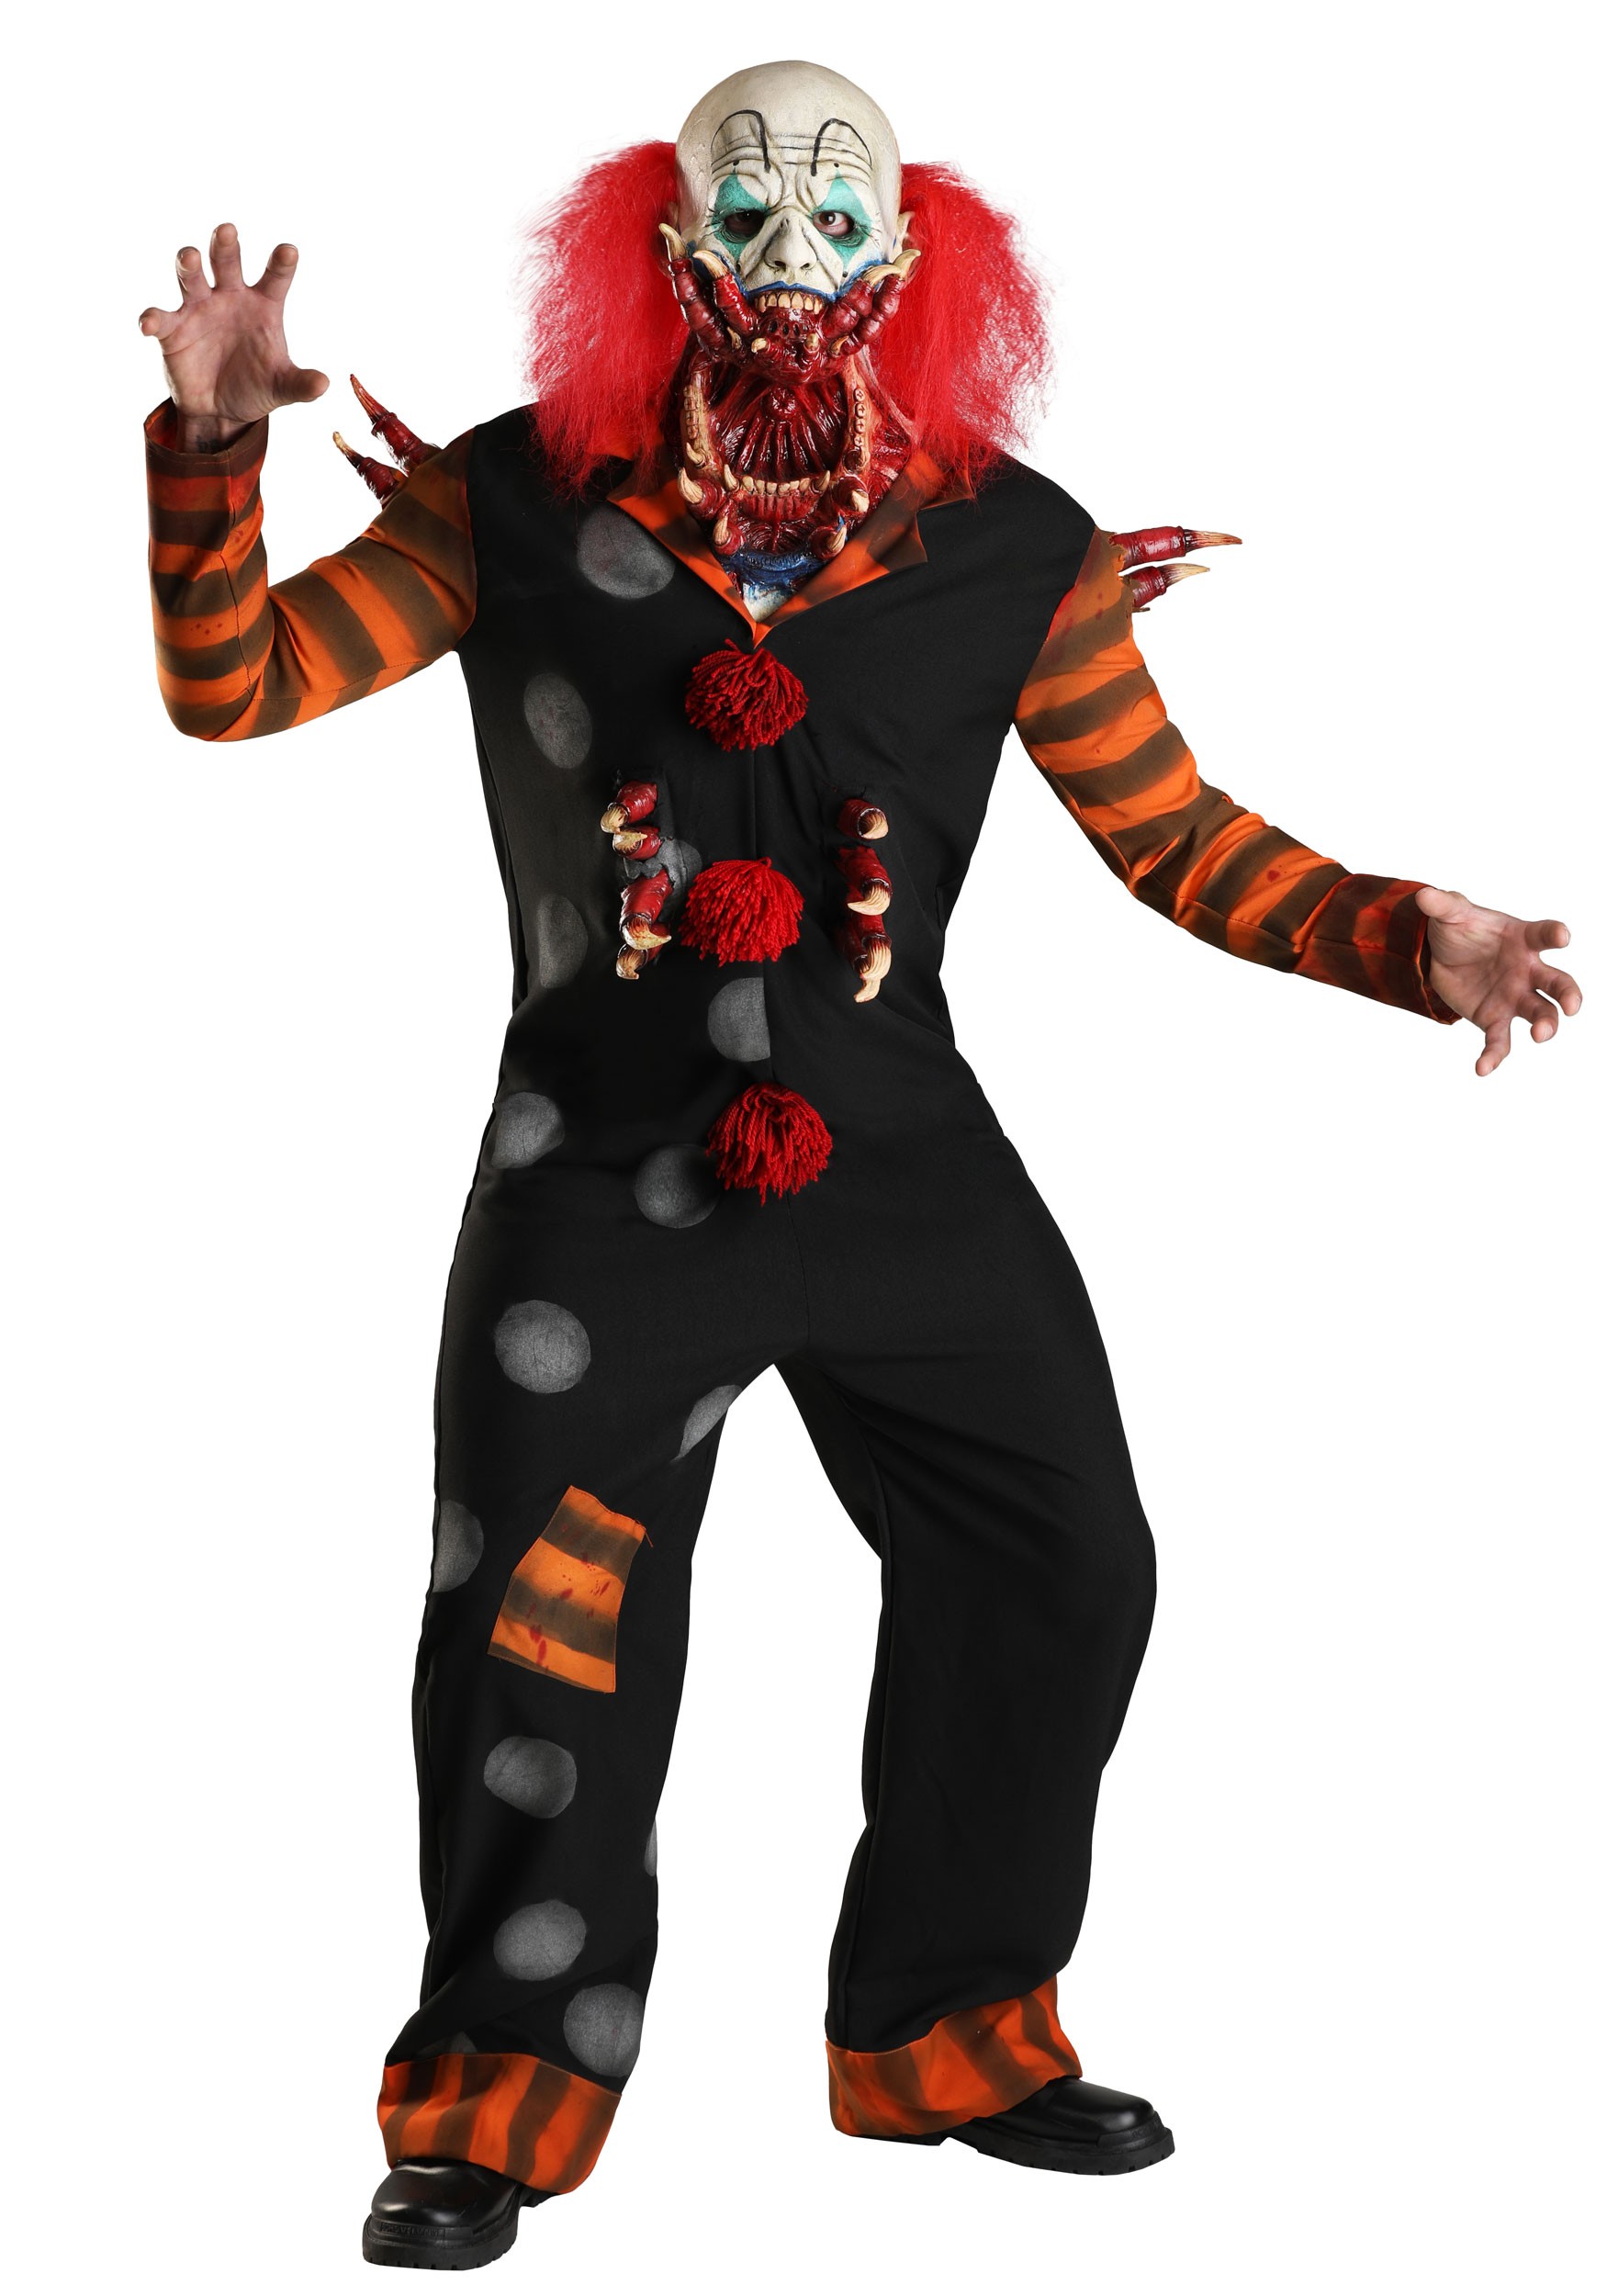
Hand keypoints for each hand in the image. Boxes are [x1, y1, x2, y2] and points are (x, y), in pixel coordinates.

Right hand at [138, 222, 327, 450]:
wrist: (221, 410)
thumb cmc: (255, 386)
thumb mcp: (281, 388)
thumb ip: (301, 384)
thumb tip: (324, 385)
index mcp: (262, 305)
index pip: (275, 278)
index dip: (282, 264)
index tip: (289, 250)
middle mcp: (230, 297)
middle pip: (227, 263)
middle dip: (226, 246)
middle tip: (227, 230)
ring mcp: (199, 309)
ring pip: (192, 277)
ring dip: (189, 266)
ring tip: (191, 257)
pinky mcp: (172, 329)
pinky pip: (160, 318)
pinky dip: (152, 319)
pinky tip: (148, 324)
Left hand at [1415, 886, 1582, 1075]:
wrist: (1440, 956)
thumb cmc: (1459, 929)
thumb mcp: (1449, 914)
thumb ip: (1442, 906)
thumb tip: (1422, 895)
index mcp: (1523, 938)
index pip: (1545, 934)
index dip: (1555, 934)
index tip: (1562, 937)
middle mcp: (1527, 970)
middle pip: (1558, 983)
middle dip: (1568, 994)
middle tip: (1572, 1006)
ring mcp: (1515, 997)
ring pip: (1540, 1014)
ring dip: (1546, 1025)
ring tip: (1540, 1036)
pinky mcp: (1495, 1019)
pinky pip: (1499, 1041)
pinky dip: (1493, 1056)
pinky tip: (1481, 1068)